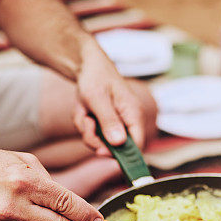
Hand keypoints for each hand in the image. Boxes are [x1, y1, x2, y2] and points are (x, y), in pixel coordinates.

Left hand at [72, 40, 145, 155]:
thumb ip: (109, 121)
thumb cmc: (95, 77)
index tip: (101, 152)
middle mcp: (128, 122)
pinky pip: (93, 135)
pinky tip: (83, 111)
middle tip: (87, 122)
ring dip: (86, 130)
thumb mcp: (98, 98)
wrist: (86, 65)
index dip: (122, 155)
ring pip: (100, 142)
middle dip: (95, 138)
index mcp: (134, 114)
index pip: (138, 145)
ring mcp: (117, 124)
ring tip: (84, 112)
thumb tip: (119, 143)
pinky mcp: (106, 124)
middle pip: (115, 148)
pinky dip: (84, 125)